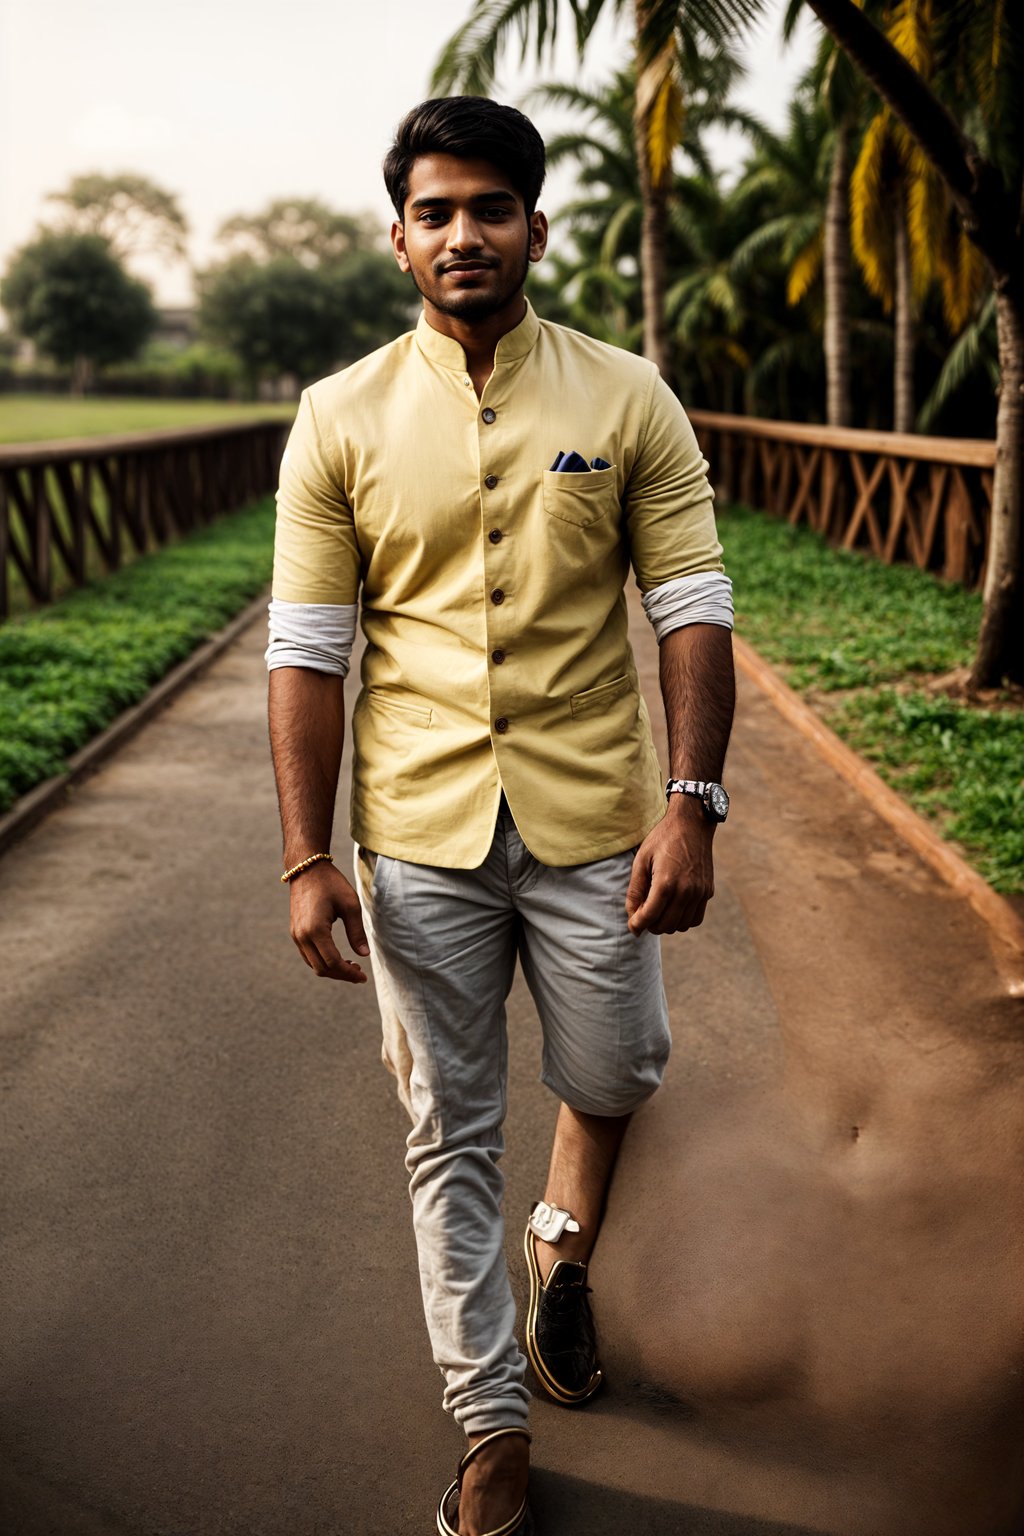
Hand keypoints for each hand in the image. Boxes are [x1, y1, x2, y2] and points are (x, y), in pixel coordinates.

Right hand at [288, 861, 370, 981]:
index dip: (348, 973)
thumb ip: (357, 932)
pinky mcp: (295, 932)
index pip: (332, 963)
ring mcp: (296, 935)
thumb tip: (364, 954)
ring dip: (332, 970)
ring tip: (351, 966)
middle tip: (359, 973)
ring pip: (313, 965)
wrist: (306, 868)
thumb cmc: (331, 883)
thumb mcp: (350, 905)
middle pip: (322, 968)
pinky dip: (322, 962)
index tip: (363, 977)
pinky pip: (308, 956)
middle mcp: (301, 936)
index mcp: (315, 930)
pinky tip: (337, 958)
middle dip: (341, 975)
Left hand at [625, 798, 714, 935]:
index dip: (636, 925)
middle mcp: (686, 891)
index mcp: (666, 882)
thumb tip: (632, 916)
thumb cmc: (662, 839)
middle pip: (665, 926)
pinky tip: (673, 907)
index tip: (631, 925)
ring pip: (680, 926)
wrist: (692, 823)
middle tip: (643, 913)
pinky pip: (695, 919)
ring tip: (658, 909)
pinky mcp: (708, 891)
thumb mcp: (641, 861)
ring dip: (666, 923)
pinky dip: (682, 919)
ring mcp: (699, 892)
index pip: (649, 917)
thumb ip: (635, 891)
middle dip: (650, 925)